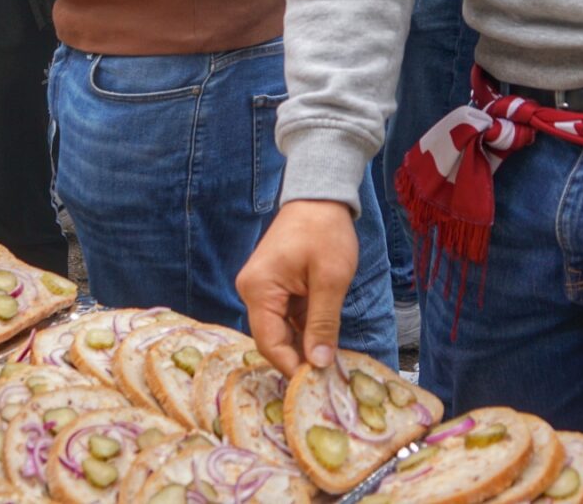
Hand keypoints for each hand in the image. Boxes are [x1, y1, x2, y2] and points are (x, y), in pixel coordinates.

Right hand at [237, 200, 357, 378]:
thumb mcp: (331, 280)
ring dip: (302, 344)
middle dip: (298, 358)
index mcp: (258, 290)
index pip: (269, 343)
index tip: (319, 385)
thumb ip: (323, 323)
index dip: (292, 366)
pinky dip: (303, 329)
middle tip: (328, 378)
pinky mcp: (273, 286)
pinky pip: (285, 317)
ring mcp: (261, 288)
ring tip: (329, 364)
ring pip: (279, 330)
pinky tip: (323, 342)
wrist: (319, 197)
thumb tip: (318, 364)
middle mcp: (252, 291)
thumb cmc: (325, 233)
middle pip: (272, 339)